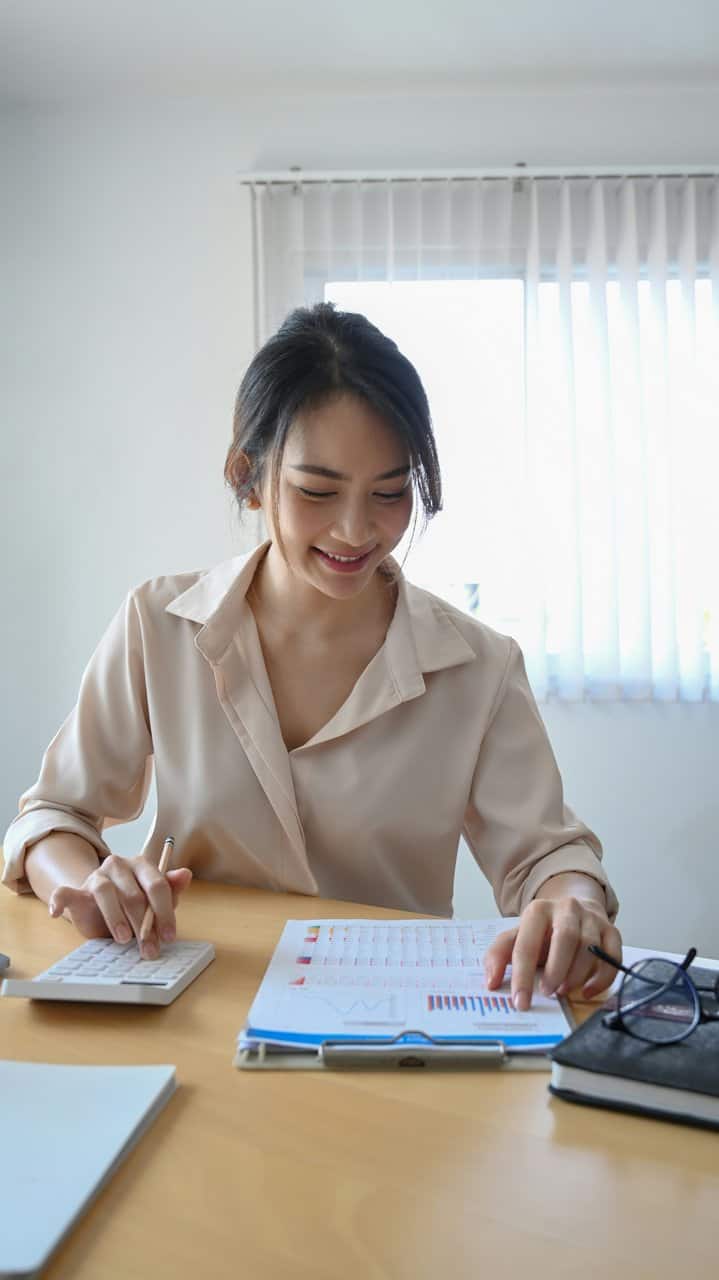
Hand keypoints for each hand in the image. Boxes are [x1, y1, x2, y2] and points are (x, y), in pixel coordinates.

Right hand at [47, 854, 192, 959]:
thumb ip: (171, 889)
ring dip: (115, 917)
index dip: (164, 912)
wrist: (103, 905)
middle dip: (143, 924)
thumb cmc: (134, 902)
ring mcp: (95, 877)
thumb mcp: (155, 899)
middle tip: (148, 948)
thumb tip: (185, 874)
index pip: (157, 885)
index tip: (168, 937)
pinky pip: (64, 892)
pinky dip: (59, 900)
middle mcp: (118, 865)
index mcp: (142, 864)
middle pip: (133, 893)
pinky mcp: (76, 891)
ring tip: (123, 939)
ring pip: (104, 891)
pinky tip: (55, 913)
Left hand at [483, 895, 621, 1010]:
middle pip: (565, 937)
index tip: (520, 1001)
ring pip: (590, 947)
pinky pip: (612, 956)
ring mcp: (592, 919)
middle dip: (556, 970)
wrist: (572, 911)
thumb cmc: (542, 932)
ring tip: (564, 990)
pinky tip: (587, 991)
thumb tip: (491, 982)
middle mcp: (567, 909)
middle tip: (548, 992)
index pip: (527, 943)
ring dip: (577, 974)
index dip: (522, 975)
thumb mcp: (517, 937)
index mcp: (538, 911)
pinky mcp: (611, 931)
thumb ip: (498, 955)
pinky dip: (602, 978)